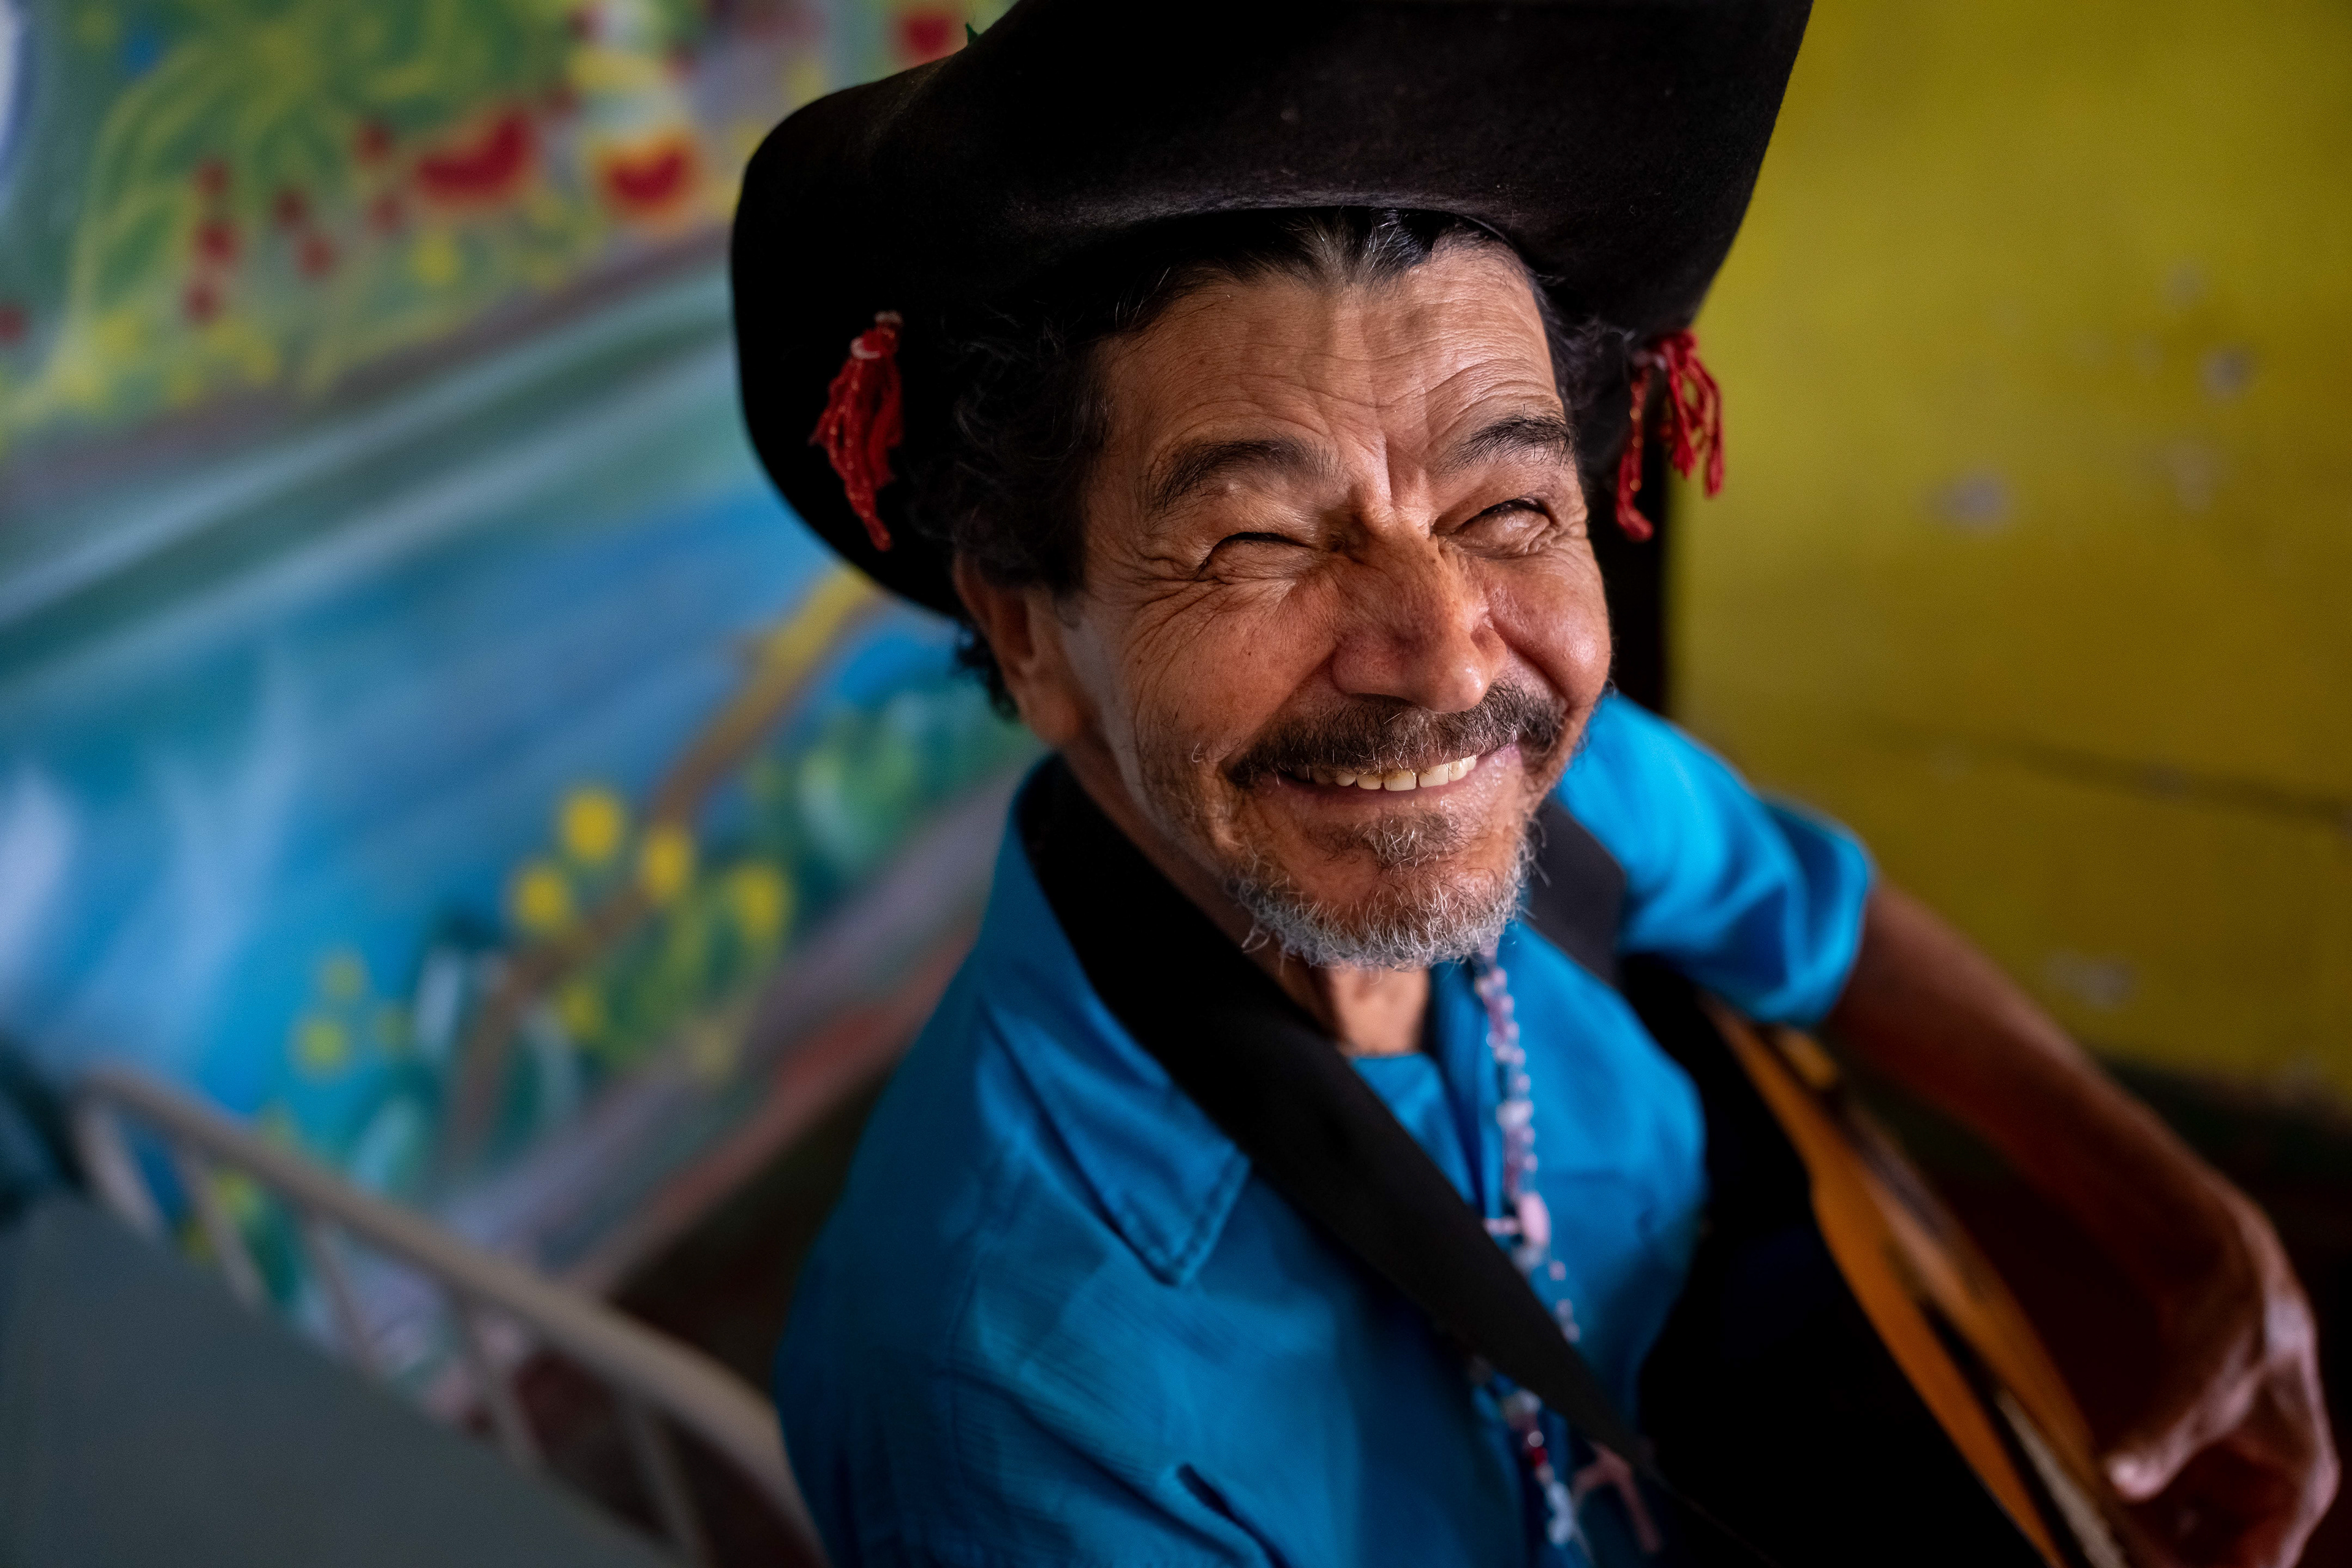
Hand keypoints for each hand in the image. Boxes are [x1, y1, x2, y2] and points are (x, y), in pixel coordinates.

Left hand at [2104, 1188, 2336, 1567]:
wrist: (2227, 1275)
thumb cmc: (2234, 1331)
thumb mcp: (2194, 1394)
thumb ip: (2157, 1442)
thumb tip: (2116, 1480)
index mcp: (2300, 1484)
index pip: (2265, 1563)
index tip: (2149, 1565)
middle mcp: (2280, 1487)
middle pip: (2235, 1553)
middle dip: (2183, 1556)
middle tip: (2125, 1553)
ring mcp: (2247, 1472)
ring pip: (2209, 1530)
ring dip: (2166, 1537)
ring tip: (2117, 1536)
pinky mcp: (2216, 1456)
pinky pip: (2187, 1500)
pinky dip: (2157, 1506)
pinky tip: (2119, 1504)